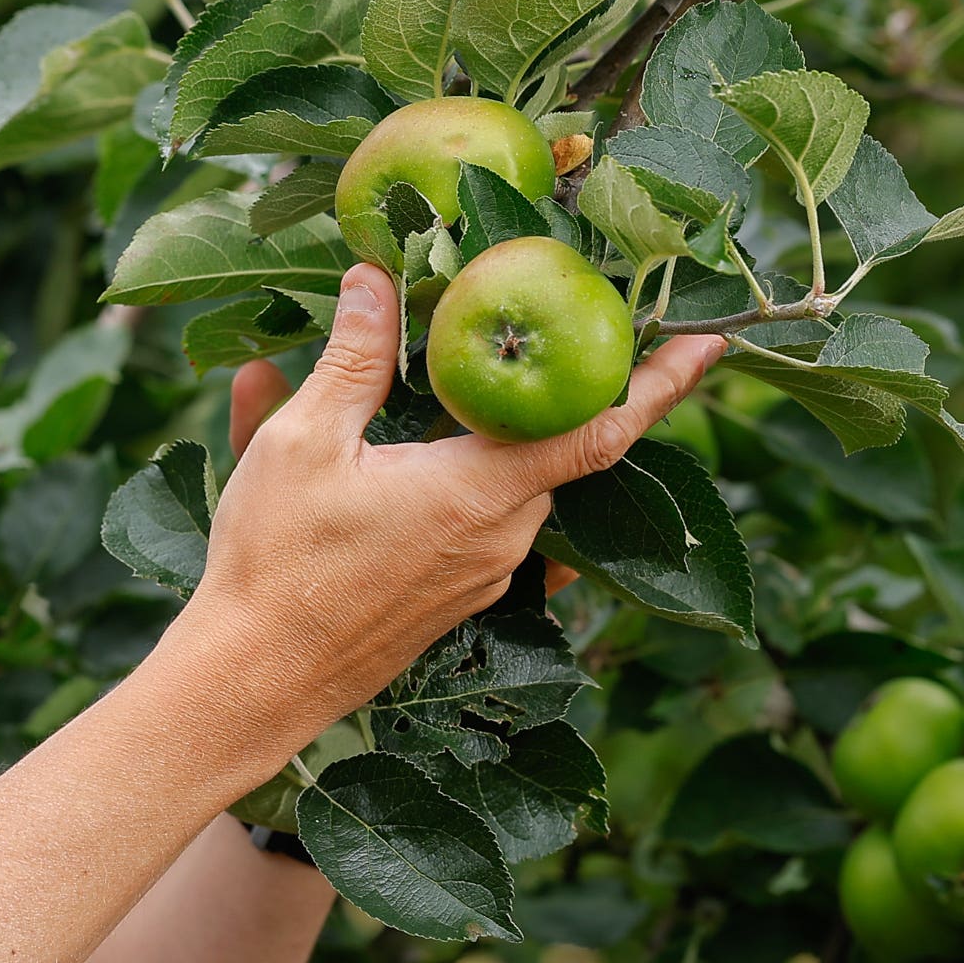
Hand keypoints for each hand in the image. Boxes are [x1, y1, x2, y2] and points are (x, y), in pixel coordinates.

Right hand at [183, 264, 722, 763]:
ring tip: (443, 393)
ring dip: (491, 440)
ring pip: (513, 487)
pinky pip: (484, 528)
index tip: (713, 342)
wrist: (250, 684)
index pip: (598, 428)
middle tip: (546, 331)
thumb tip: (378, 278)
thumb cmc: (277, 565)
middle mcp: (503, 539)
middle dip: (554, 391)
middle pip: (554, 449)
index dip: (661, 383)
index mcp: (480, 491)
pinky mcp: (456, 603)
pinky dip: (466, 486)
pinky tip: (415, 464)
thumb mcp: (302, 444)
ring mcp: (484, 577)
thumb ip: (353, 359)